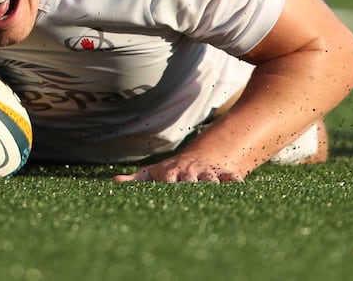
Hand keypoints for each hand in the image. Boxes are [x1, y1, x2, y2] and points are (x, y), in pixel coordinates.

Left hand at [113, 154, 243, 182]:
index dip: (167, 184)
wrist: (198, 157)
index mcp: (171, 173)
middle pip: (190, 180)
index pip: (167, 179)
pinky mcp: (222, 175)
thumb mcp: (150, 173)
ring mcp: (206, 173)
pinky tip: (239, 185)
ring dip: (212, 184)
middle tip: (190, 194)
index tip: (166, 189)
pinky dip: (234, 180)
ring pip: (210, 178)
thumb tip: (113, 181)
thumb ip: (134, 179)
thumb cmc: (170, 171)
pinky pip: (231, 177)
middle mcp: (189, 173)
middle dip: (190, 186)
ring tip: (215, 191)